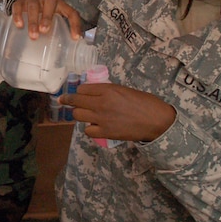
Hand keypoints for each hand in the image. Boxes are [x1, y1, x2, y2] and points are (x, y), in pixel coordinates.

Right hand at [10, 0, 83, 39]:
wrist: (28, 2)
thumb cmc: (44, 14)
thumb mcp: (55, 20)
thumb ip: (61, 31)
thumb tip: (69, 49)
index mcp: (60, 5)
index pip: (71, 12)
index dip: (75, 24)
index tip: (75, 38)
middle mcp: (47, 0)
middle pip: (49, 5)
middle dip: (47, 18)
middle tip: (44, 31)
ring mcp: (33, 0)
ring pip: (33, 7)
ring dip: (33, 21)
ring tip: (33, 35)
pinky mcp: (20, 3)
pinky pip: (18, 7)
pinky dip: (18, 15)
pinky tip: (19, 25)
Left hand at [60, 83, 175, 142]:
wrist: (156, 120)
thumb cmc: (145, 103)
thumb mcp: (125, 90)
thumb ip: (108, 92)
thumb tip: (95, 94)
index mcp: (107, 90)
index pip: (83, 88)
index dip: (79, 90)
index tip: (75, 92)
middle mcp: (101, 103)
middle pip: (75, 101)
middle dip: (69, 101)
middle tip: (63, 100)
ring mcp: (102, 118)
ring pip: (77, 116)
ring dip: (79, 114)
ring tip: (84, 114)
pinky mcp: (105, 132)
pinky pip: (88, 131)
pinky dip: (90, 129)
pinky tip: (96, 127)